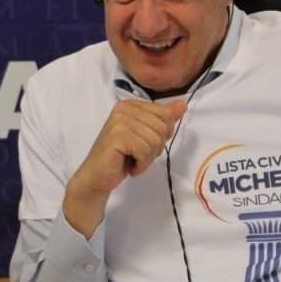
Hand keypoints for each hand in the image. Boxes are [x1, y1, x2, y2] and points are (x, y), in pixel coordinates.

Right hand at [64, 99, 185, 237]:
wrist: (97, 177)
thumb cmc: (122, 158)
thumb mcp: (147, 136)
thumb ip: (164, 119)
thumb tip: (182, 105)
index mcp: (131, 104)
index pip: (166, 114)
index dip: (161, 135)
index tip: (143, 144)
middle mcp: (124, 108)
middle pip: (163, 127)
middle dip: (155, 148)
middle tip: (136, 155)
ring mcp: (119, 121)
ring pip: (155, 140)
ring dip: (147, 158)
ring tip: (132, 160)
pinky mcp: (117, 136)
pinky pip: (145, 150)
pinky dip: (141, 164)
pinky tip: (128, 166)